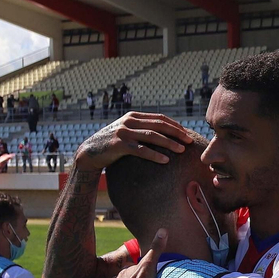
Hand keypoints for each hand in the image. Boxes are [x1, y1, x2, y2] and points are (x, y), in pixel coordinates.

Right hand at [74, 112, 189, 170]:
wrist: (89, 152)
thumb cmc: (112, 145)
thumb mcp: (127, 133)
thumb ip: (142, 130)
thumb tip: (166, 136)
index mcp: (134, 116)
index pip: (159, 118)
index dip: (175, 125)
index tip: (187, 133)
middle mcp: (129, 121)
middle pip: (159, 125)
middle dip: (177, 133)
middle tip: (189, 141)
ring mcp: (124, 132)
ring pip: (152, 136)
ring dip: (169, 143)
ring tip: (182, 150)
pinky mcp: (119, 145)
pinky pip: (141, 150)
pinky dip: (154, 155)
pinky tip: (165, 160)